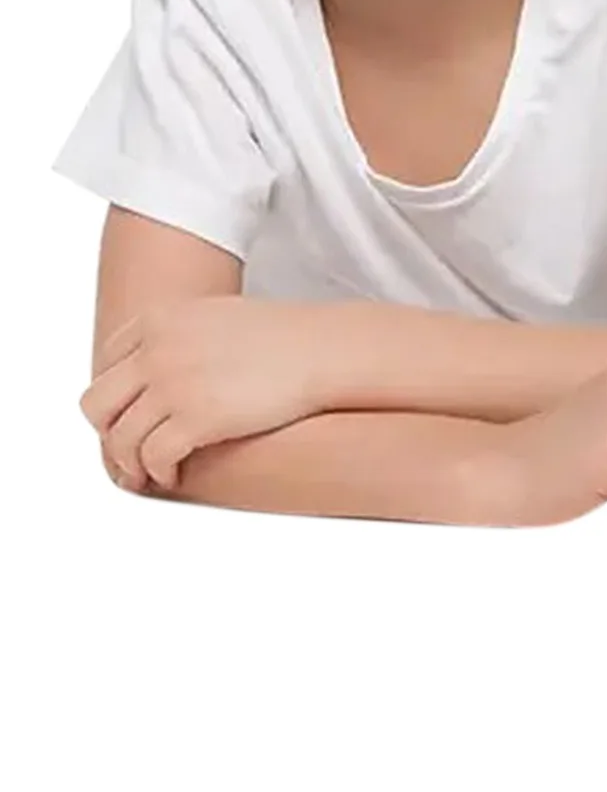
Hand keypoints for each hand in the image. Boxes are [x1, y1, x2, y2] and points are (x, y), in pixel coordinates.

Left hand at [81, 298, 333, 491]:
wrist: (323, 349)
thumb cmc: (285, 335)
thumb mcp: (218, 316)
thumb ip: (180, 334)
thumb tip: (159, 366)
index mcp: (161, 319)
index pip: (107, 361)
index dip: (115, 394)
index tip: (127, 412)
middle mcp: (158, 349)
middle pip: (98, 402)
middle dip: (108, 430)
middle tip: (127, 446)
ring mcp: (174, 384)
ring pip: (119, 438)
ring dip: (128, 462)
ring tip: (145, 473)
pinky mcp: (195, 419)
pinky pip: (153, 457)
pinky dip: (157, 472)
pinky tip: (173, 474)